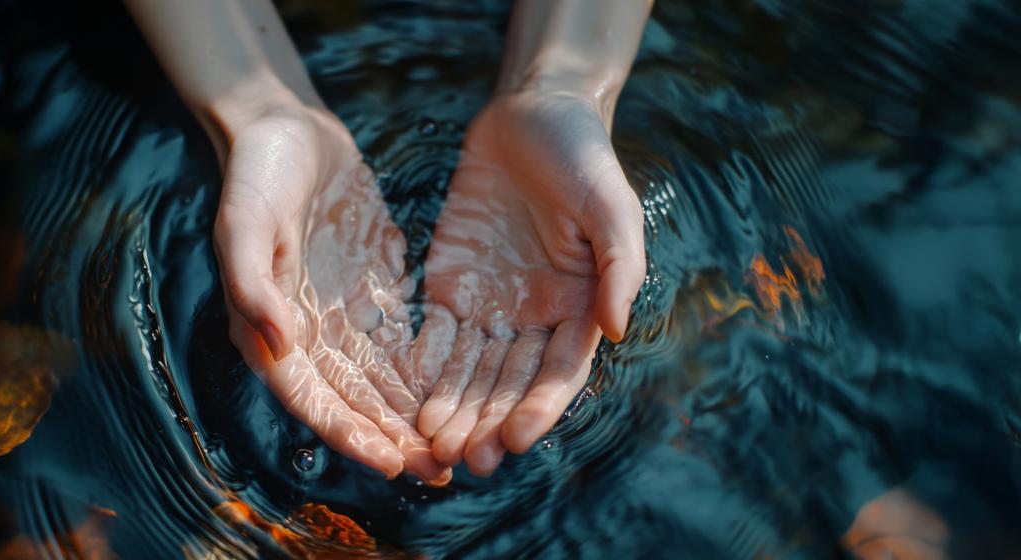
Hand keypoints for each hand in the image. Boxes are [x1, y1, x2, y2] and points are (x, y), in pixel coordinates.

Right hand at [211, 100, 449, 484]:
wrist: (286, 128)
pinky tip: (460, 393)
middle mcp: (306, 334)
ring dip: (413, 418)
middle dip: (393, 439)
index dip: (351, 434)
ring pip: (382, 382)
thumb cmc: (255, 173)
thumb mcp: (243, 220)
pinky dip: (425, 371)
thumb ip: (251, 284)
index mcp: (270, 328)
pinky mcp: (371, 293)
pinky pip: (402, 342)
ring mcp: (341, 315)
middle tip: (439, 471)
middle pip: (353, 401)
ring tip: (455, 448)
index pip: (313, 397)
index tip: (392, 463)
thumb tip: (278, 347)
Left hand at [411, 89, 645, 475]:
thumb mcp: (612, 205)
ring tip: (430, 444)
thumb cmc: (584, 156)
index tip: (514, 440)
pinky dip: (424, 368)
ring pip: (469, 370)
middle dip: (486, 422)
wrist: (532, 112)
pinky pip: (435, 334)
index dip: (537, 408)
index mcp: (579, 307)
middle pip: (508, 382)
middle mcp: (535, 317)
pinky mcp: (452, 284)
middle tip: (462, 460)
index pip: (557, 372)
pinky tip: (406, 398)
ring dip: (453, 408)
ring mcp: (492, 304)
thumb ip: (619, 266)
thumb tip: (615, 330)